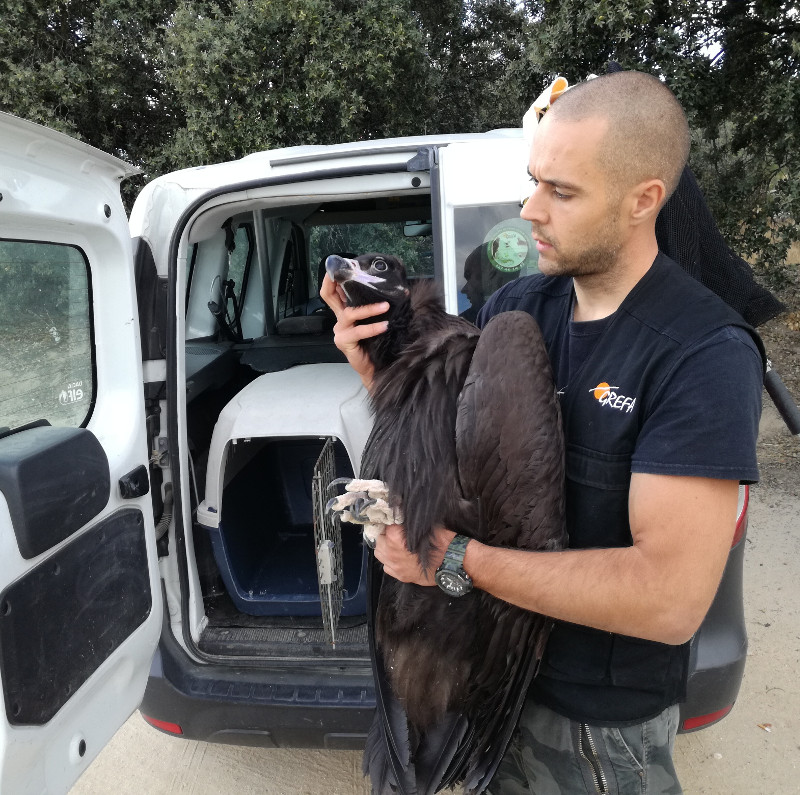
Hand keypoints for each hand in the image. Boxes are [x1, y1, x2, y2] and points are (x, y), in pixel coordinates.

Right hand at [320, 274, 387, 388]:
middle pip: (329, 296)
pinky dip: (372, 327)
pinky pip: (358, 331)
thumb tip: (401, 290)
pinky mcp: (344, 341)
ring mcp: (340, 330)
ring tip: (385, 306)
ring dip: (369, 308)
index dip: (332, 278)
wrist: (376, 367)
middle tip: (350, 274)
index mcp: (344, 311)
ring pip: (350, 313)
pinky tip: (384, 325)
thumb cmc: (377, 343)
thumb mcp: (375, 320)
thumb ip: (378, 306)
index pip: (333, 291)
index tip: (340, 266)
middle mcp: (339, 319)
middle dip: (335, 282)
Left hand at [374, 524, 455, 585]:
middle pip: (379, 539)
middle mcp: (391, 553)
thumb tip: (402, 511)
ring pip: (380, 554)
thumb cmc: (442, 542)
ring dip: (385, 547)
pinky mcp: (400, 576)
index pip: (385, 524)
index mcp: (395, 538)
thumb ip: (410, 521)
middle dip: (386, 534)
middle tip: (396, 531)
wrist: (453, 563)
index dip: (391, 520)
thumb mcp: (426, 525)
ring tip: (395, 544)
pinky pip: (387, 567)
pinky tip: (398, 557)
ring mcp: (395, 566)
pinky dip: (389, 560)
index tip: (395, 519)